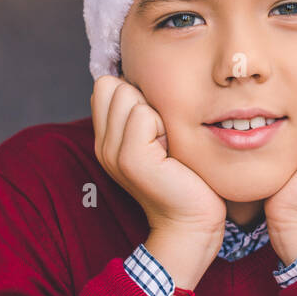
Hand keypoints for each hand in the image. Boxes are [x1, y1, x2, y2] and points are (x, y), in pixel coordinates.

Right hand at [90, 75, 225, 240]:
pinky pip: (143, 114)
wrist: (194, 220)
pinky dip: (163, 125)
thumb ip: (145, 110)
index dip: (137, 94)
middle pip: (113, 84)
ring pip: (127, 94)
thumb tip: (142, 76)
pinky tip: (171, 152)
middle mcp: (102, 143)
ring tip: (167, 145)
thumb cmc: (188, 176)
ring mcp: (111, 151)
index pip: (106, 84)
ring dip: (156, 112)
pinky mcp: (129, 158)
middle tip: (164, 136)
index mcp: (107, 137)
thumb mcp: (161, 137)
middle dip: (145, 99)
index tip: (157, 125)